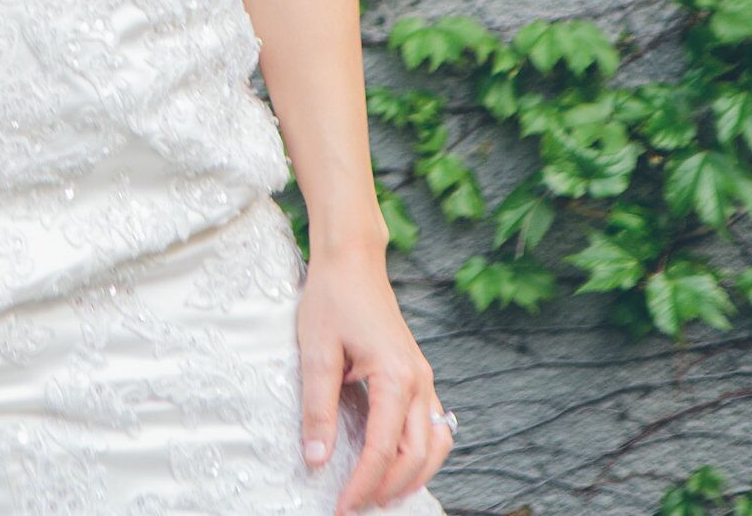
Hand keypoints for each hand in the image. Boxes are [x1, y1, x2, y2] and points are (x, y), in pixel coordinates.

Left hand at [298, 243, 451, 513]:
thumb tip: (316, 458)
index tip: (343, 506)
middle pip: (417, 454)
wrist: (352, 261)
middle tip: (357, 506)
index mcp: (394, 376)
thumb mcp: (315, 352)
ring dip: (414, 476)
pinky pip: (433, 426)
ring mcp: (424, 379)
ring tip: (382, 496)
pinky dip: (423, 453)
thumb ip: (317, 408)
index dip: (363, 482)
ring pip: (436, 445)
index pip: (384, 447)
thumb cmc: (331, 299)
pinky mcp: (418, 376)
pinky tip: (400, 464)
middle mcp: (419, 381)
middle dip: (389, 487)